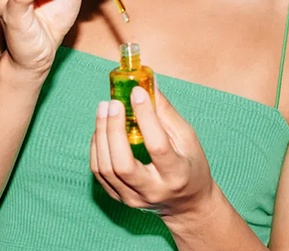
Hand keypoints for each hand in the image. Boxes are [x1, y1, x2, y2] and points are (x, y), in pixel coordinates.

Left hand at [90, 85, 215, 218]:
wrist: (186, 203)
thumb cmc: (190, 166)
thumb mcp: (187, 138)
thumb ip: (165, 113)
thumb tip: (147, 84)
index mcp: (176, 175)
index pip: (157, 146)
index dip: (145, 117)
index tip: (136, 92)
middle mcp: (153, 191)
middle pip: (122, 164)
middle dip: (113, 129)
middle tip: (112, 103)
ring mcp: (133, 198)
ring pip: (106, 168)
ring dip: (101, 135)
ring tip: (104, 109)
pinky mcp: (119, 198)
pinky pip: (99, 172)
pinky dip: (97, 147)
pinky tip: (101, 128)